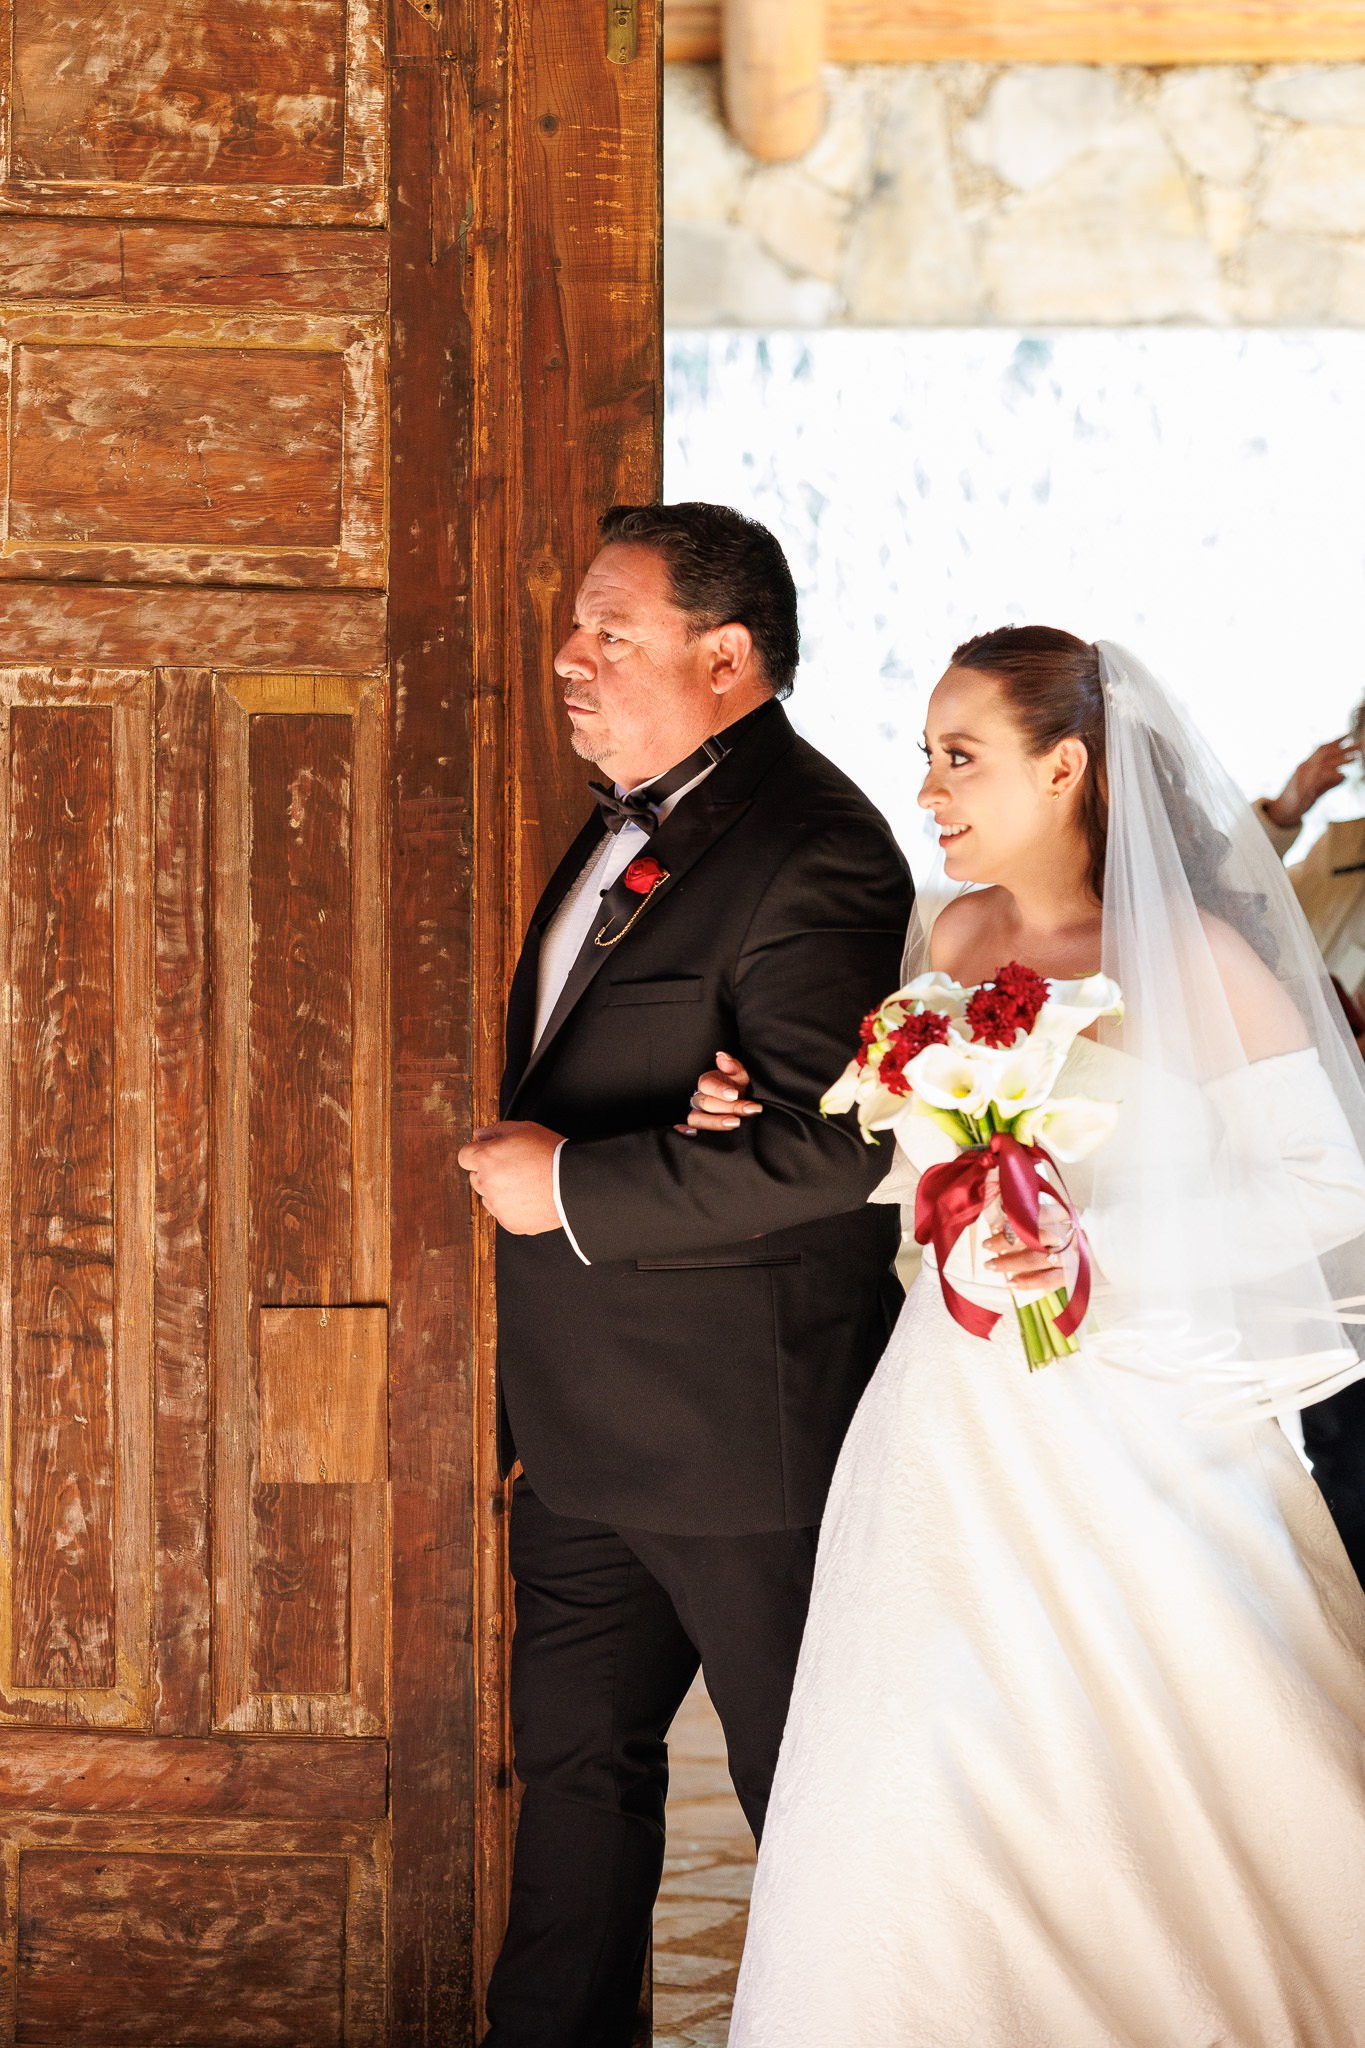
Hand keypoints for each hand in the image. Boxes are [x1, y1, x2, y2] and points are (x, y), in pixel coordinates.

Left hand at [457, 1120, 562, 1232]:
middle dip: (489, 1172)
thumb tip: (479, 1135)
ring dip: (499, 1191)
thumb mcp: (524, 1129)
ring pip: (489, 1198)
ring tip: (525, 1184)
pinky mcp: (509, 1222)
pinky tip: (530, 1198)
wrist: (573, 1183)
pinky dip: (513, 1208)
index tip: (488, 1155)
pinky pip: (503, 1214)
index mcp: (486, 1158)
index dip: (477, 1153)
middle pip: (476, 1178)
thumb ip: (495, 1130)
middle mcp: (487, 1183)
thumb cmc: (551, 1153)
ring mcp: (497, 1205)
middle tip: (514, 1168)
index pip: (464, 1156)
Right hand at [674, 1050, 763, 1135]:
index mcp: (707, 1083)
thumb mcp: (739, 1075)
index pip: (707, 1085)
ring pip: (697, 1119)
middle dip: (729, 1107)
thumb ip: (732, 1066)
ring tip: (735, 1123)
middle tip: (748, 1109)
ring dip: (715, 1122)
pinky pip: (688, 1130)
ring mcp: (697, 1114)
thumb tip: (722, 1057)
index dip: (720, 1090)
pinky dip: (685, 1132)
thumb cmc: (737, 1089)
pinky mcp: (699, 1128)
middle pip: (706, 1103)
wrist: (738, 1104)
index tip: (735, 1094)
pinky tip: (694, 1135)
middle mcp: (699, 1098)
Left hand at [981, 1168, 1072, 1289]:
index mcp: (1063, 1215)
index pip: (1032, 1216)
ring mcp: (1070, 1256)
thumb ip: (1037, 1211)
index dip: (1011, 1221)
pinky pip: (1046, 1280)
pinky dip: (1027, 1282)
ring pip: (1033, 1260)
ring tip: (991, 1264)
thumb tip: (1005, 1213)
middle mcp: (1066, 1235)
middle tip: (987, 1245)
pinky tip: (1011, 1282)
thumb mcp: (1061, 1213)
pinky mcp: (1072, 1275)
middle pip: (1029, 1237)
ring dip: (1009, 1263)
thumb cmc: (1077, 1228)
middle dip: (1004, 1242)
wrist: (1108, 1246)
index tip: (995, 1225)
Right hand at [1265, 735, 1357, 830]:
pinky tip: (1342, 775)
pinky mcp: (1303, 789)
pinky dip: (1332, 776)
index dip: (1335, 741)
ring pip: (1324, 764)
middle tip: (1360, 744)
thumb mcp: (1315, 790)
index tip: (1348, 735)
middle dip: (1343, 748)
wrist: (1281, 812)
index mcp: (1305, 766)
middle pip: (1325, 754)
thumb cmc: (1297, 802)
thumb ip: (1329, 782)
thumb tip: (1344, 775)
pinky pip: (1319, 780)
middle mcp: (1303, 768)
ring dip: (1340, 760)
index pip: (1321, 750)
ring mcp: (1302, 778)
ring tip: (1355, 757)